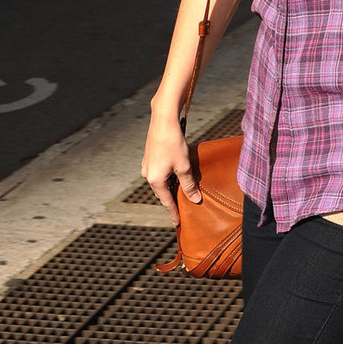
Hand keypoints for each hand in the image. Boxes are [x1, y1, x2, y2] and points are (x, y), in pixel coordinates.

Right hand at [141, 110, 200, 226]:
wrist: (163, 120)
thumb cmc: (173, 143)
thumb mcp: (184, 167)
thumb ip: (189, 185)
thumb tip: (195, 200)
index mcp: (155, 180)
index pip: (166, 202)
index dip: (174, 212)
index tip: (178, 223)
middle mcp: (148, 174)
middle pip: (162, 192)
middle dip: (172, 200)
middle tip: (181, 210)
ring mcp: (147, 165)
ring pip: (161, 182)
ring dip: (171, 188)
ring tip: (181, 194)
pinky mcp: (149, 157)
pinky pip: (159, 173)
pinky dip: (168, 177)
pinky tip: (176, 176)